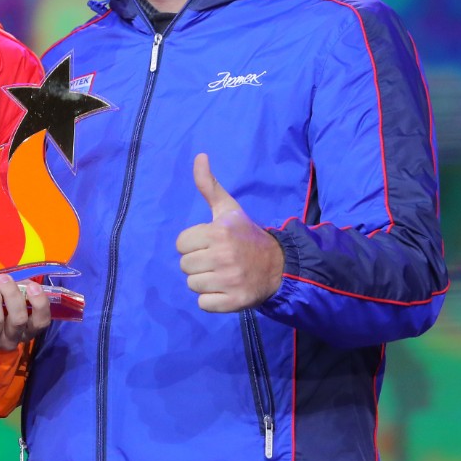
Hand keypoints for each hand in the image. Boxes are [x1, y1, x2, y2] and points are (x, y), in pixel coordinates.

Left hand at [175, 154, 283, 311]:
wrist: (279, 266)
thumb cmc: (247, 236)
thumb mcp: (228, 209)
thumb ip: (209, 185)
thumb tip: (199, 155)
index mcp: (219, 232)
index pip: (181, 244)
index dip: (193, 244)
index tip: (211, 243)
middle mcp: (224, 256)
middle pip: (185, 266)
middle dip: (198, 263)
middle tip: (218, 260)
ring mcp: (229, 280)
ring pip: (193, 285)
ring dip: (205, 282)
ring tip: (223, 274)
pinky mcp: (234, 302)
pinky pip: (203, 304)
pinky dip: (212, 300)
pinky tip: (226, 289)